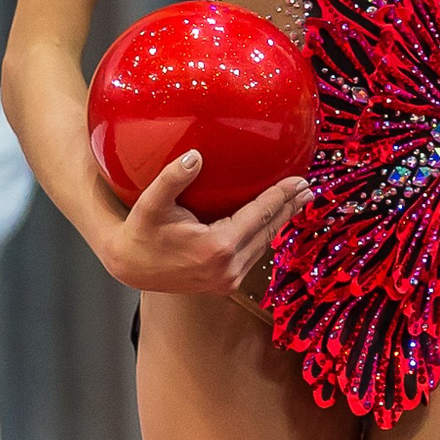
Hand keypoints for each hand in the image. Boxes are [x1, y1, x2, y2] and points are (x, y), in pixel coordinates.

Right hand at [100, 151, 309, 299]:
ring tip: (297, 201)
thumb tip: (195, 155)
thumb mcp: (151, 203)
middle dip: (289, 207)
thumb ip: (172, 178)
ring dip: (280, 222)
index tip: (300, 181)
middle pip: (268, 230)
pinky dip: (265, 234)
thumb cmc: (140, 232)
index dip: (281, 196)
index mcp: (217, 248)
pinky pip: (253, 254)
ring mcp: (228, 279)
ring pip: (263, 244)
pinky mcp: (224, 283)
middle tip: (309, 187)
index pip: (259, 215)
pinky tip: (272, 221)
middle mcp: (228, 267)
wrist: (130, 266)